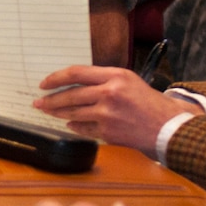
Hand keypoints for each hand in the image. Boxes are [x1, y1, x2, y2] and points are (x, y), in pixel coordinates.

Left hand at [33, 65, 200, 151]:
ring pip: (72, 112)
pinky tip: (70, 123)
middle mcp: (109, 94)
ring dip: (57, 112)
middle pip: (70, 95)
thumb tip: (71, 83)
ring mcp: (107, 114)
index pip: (75, 73)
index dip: (55, 78)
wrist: (167, 126)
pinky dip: (74, 125)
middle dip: (50, 100)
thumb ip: (101, 79)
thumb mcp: (127, 80)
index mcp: (115, 77)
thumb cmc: (147, 101)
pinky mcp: (108, 132)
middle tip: (38, 102)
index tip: (44, 83)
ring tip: (47, 111)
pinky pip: (83, 128)